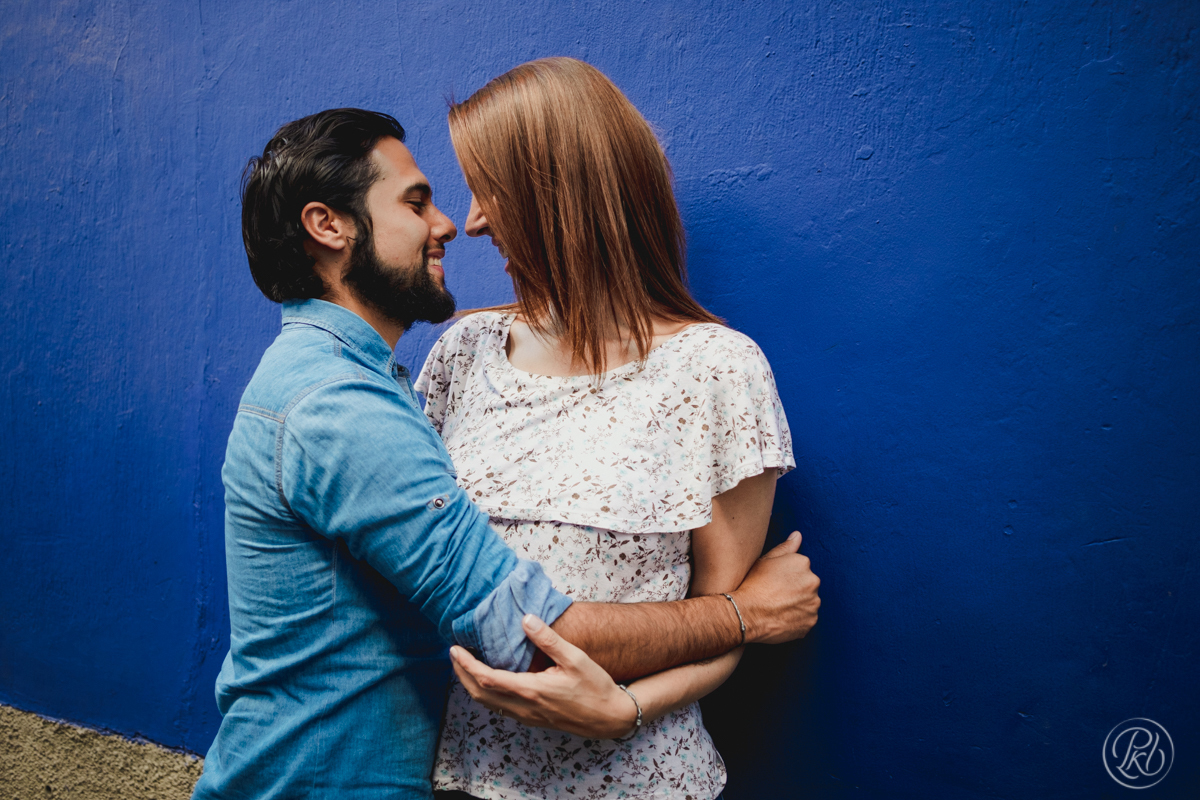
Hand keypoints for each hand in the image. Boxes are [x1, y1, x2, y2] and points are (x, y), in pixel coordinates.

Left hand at [450, 614, 638, 738]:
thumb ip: (548, 639)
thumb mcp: (575, 658)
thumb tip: (526, 618)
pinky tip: (488, 680)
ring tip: (464, 665)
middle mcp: (523, 706)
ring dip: (470, 684)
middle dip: (461, 674)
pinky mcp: (531, 719)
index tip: (455, 648)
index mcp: (531, 690)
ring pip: (487, 703)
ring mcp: (526, 716)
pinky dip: (485, 693)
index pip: (486, 677)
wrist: (609, 717)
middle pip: (479, 693)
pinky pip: (498, 707)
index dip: (466, 664)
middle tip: (453, 654)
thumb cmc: (595, 687)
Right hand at [732, 531, 819, 643]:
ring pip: (809, 601)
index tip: (775, 582)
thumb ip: (785, 547)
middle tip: (776, 595)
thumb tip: (798, 535)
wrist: (746, 613)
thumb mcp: (765, 560)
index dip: (787, 575)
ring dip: (799, 603)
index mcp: (802, 562)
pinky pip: (808, 618)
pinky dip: (799, 618)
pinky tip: (782, 617)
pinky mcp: (811, 621)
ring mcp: (813, 603)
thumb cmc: (753, 584)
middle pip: (807, 584)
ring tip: (779, 607)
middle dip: (796, 588)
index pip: (801, 567)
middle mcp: (813, 581)